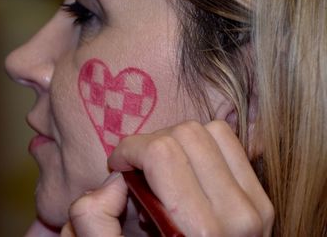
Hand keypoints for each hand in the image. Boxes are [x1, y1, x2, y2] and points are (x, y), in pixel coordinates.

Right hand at [60, 120, 273, 235]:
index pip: (161, 153)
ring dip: (178, 141)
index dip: (129, 150)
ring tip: (164, 167)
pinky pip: (230, 142)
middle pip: (186, 134)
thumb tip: (115, 176)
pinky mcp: (261, 198)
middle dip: (151, 143)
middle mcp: (235, 215)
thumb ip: (96, 220)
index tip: (118, 164)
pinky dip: (203, 143)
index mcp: (198, 232)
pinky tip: (188, 165)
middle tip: (140, 167)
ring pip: (211, 131)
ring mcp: (254, 204)